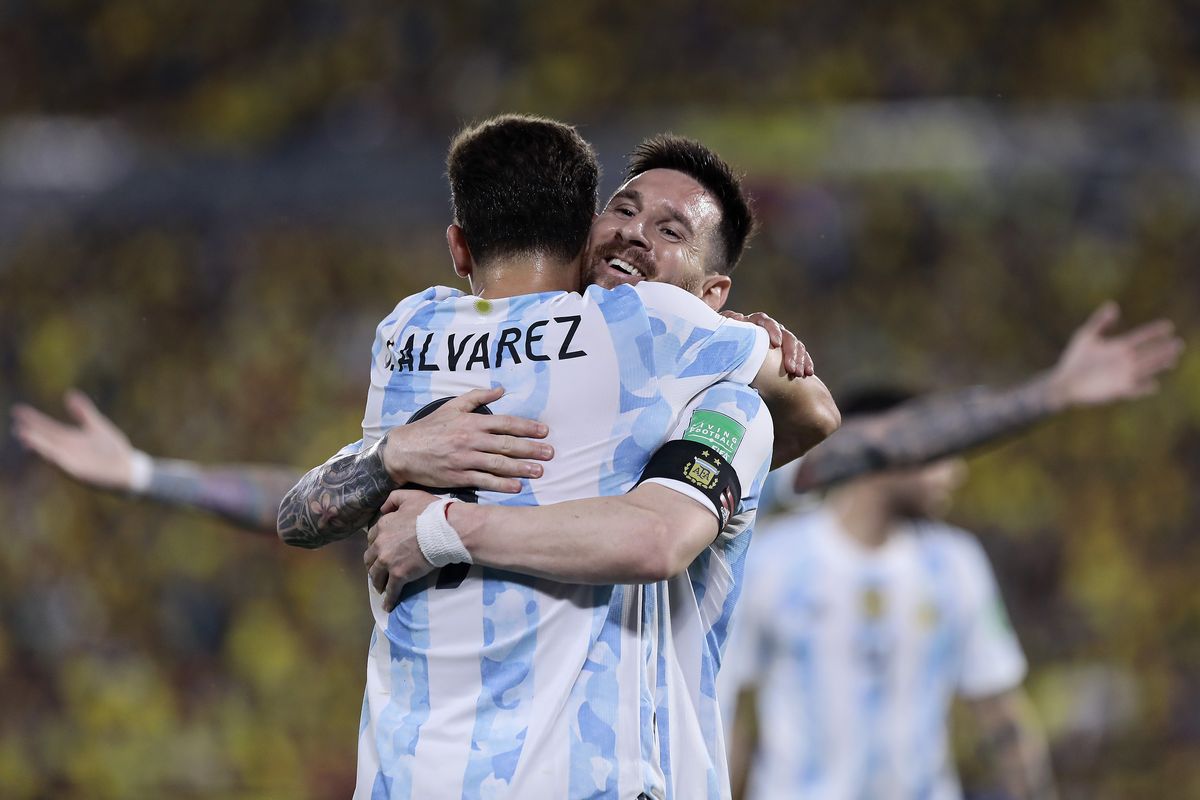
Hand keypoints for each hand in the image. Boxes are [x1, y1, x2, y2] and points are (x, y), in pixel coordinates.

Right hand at [11, 389, 135, 489]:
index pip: (47, 427)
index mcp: (70, 438)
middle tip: (17, 426)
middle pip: (45, 440)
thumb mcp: (97, 426)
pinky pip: (66, 467)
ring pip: (52, 453)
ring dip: (39, 447)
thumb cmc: (113, 449)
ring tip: (25, 437)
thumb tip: (70, 393)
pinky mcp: (81, 473)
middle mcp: (67, 450)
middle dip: (31, 434)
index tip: (18, 410)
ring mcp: (72, 462)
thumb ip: (83, 412)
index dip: (33, 419)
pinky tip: (48, 454)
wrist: (129, 469)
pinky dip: (56, 460)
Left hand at [364, 489, 439, 610]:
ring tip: (381, 587)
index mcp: (382, 526)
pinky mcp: (399, 576)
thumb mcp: (410, 497)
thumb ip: (393, 499)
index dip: (376, 545)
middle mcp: (381, 544)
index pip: (372, 538)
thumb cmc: (431, 512)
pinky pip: (391, 591)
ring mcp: (388, 561)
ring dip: (377, 582)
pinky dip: (389, 600)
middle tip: (378, 570)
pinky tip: (388, 606)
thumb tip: (383, 508)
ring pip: (376, 575)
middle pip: (369, 559)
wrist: (445, 529)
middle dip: (372, 565)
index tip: (379, 550)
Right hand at [382, 386, 552, 492]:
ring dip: (521, 468)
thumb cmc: (429, 428)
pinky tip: (517, 487)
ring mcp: (465, 459)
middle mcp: (470, 440)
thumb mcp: (452, 406)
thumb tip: (501, 389)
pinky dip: (501, 484)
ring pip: (498, 463)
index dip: (527, 427)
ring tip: (539, 471)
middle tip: (550, 453)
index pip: (505, 423)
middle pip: (506, 444)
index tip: (544, 431)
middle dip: (531, 449)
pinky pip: (484, 481)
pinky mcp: (458, 477)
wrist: (403, 451)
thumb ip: (477, 397)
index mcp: (471, 421)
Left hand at [721, 310, 813, 377]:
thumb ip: (728, 327)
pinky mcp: (787, 352)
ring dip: (799, 360)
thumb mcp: (724, 337)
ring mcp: (781, 339)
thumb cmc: (725, 346)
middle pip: (785, 335)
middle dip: (790, 352)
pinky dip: (805, 363)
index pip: (765, 322)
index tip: (776, 344)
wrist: (730, 358)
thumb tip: (736, 317)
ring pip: (795, 345)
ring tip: (799, 374)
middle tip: (790, 369)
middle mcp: (770, 329)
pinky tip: (808, 373)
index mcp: (754, 323)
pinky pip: (800, 355)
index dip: (772, 331)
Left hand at [1047, 302, 1183, 408]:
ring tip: (1172, 360)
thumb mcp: (1085, 336)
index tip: (1168, 326)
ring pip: (1147, 369)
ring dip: (1160, 365)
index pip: (1142, 337)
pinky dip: (1144, 388)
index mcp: (1119, 346)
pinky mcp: (1118, 390)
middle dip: (1164, 349)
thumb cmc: (1074, 359)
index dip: (1154, 331)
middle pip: (1150, 353)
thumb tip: (1113, 305)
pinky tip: (1153, 385)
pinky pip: (1135, 389)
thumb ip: (1100, 322)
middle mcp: (1125, 360)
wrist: (1064, 381)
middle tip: (1178, 343)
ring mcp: (1123, 375)